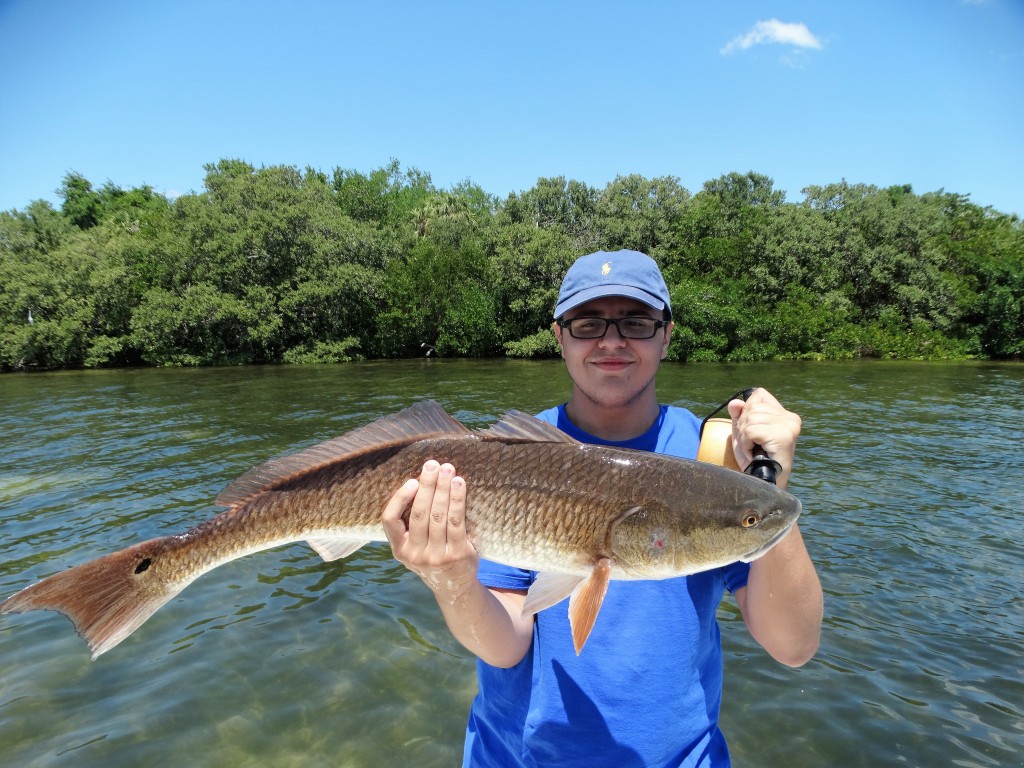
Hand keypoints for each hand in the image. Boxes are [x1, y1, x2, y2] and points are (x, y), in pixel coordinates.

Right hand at [381, 460, 478, 598]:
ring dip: (443, 489)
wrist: (454, 586)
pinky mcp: (457, 554)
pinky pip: (456, 521)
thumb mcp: (414, 546)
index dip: (399, 499)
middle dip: (427, 485)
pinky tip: (460, 485)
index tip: (412, 481)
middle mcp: (414, 554)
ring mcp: (436, 556)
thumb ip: (411, 523)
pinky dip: (457, 500)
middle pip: (418, 513)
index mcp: (399, 549)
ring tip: (448, 470)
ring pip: (438, 515)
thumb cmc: (432, 556)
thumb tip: (420, 481)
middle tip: (433, 465)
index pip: (389, 520)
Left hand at [726, 388, 801, 487]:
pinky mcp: (783, 436)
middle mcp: (790, 418)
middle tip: (751, 445)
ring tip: (753, 449)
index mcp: (785, 415)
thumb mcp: (744, 434)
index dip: (748, 410)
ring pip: (750, 419)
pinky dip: (746, 443)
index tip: (751, 430)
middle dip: (743, 427)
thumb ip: (739, 416)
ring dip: (744, 437)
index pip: (759, 395)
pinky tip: (753, 453)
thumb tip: (734, 403)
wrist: (766, 484)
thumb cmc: (756, 459)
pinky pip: (752, 431)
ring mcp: (789, 426)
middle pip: (752, 407)